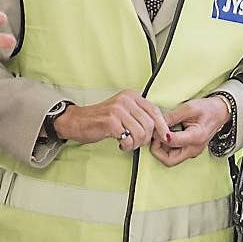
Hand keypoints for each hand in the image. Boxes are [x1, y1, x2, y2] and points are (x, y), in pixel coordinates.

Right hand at [53, 90, 169, 151]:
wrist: (77, 121)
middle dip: (145, 138)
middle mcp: (126, 100)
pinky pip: (128, 139)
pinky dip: (126, 146)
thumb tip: (161, 129)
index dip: (162, 125)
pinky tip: (120, 144)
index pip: (154, 110)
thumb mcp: (123, 111)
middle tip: (135, 142)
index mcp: (131, 95)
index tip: (165, 137)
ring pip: (140, 133)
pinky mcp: (110, 122)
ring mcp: (118, 110)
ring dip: (135, 144)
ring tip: (126, 143)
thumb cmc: (101, 119)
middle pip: (149, 124)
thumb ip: (139, 116)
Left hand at [150, 97, 230, 166]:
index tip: (155, 127)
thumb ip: (172, 117)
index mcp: (196, 138)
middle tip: (154, 136)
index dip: (159, 135)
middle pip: (169, 160)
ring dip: (161, 149)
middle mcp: (194, 149)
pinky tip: (165, 135)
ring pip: (170, 159)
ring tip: (159, 134)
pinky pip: (174, 154)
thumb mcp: (189, 108)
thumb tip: (156, 123)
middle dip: (157, 150)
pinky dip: (166, 147)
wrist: (220, 112)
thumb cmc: (207, 109)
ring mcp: (192, 152)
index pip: (171, 142)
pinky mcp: (190, 150)